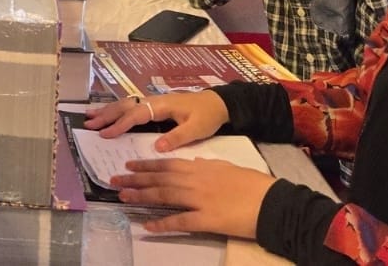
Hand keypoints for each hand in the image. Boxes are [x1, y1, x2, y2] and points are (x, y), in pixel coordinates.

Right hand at [85, 90, 227, 150]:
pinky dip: (116, 110)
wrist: (218, 103)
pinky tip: (107, 115)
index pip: (136, 114)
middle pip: (125, 106)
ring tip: (89, 117)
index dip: (120, 124)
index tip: (106, 134)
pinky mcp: (154, 106)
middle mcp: (153, 101)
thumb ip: (177, 137)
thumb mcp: (197, 129)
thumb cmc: (207, 116)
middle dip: (106, 115)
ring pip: (125, 104)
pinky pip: (131, 107)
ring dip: (107, 111)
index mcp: (162, 105)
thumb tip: (157, 147)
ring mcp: (152, 102)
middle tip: (88, 124)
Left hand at [110, 158, 276, 238]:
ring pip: (165, 196)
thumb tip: (195, 161)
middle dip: (136, 180)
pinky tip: (147, 226)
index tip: (128, 166)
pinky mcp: (207, 219)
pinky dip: (162, 224)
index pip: (167, 164)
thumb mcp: (229, 168)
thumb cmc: (254, 184)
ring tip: (123, 197)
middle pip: (160, 179)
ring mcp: (200, 200)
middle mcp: (196, 180)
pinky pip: (180, 221)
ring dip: (142, 196)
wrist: (273, 202)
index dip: (146, 166)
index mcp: (202, 167)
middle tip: (114, 181)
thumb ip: (210, 164)